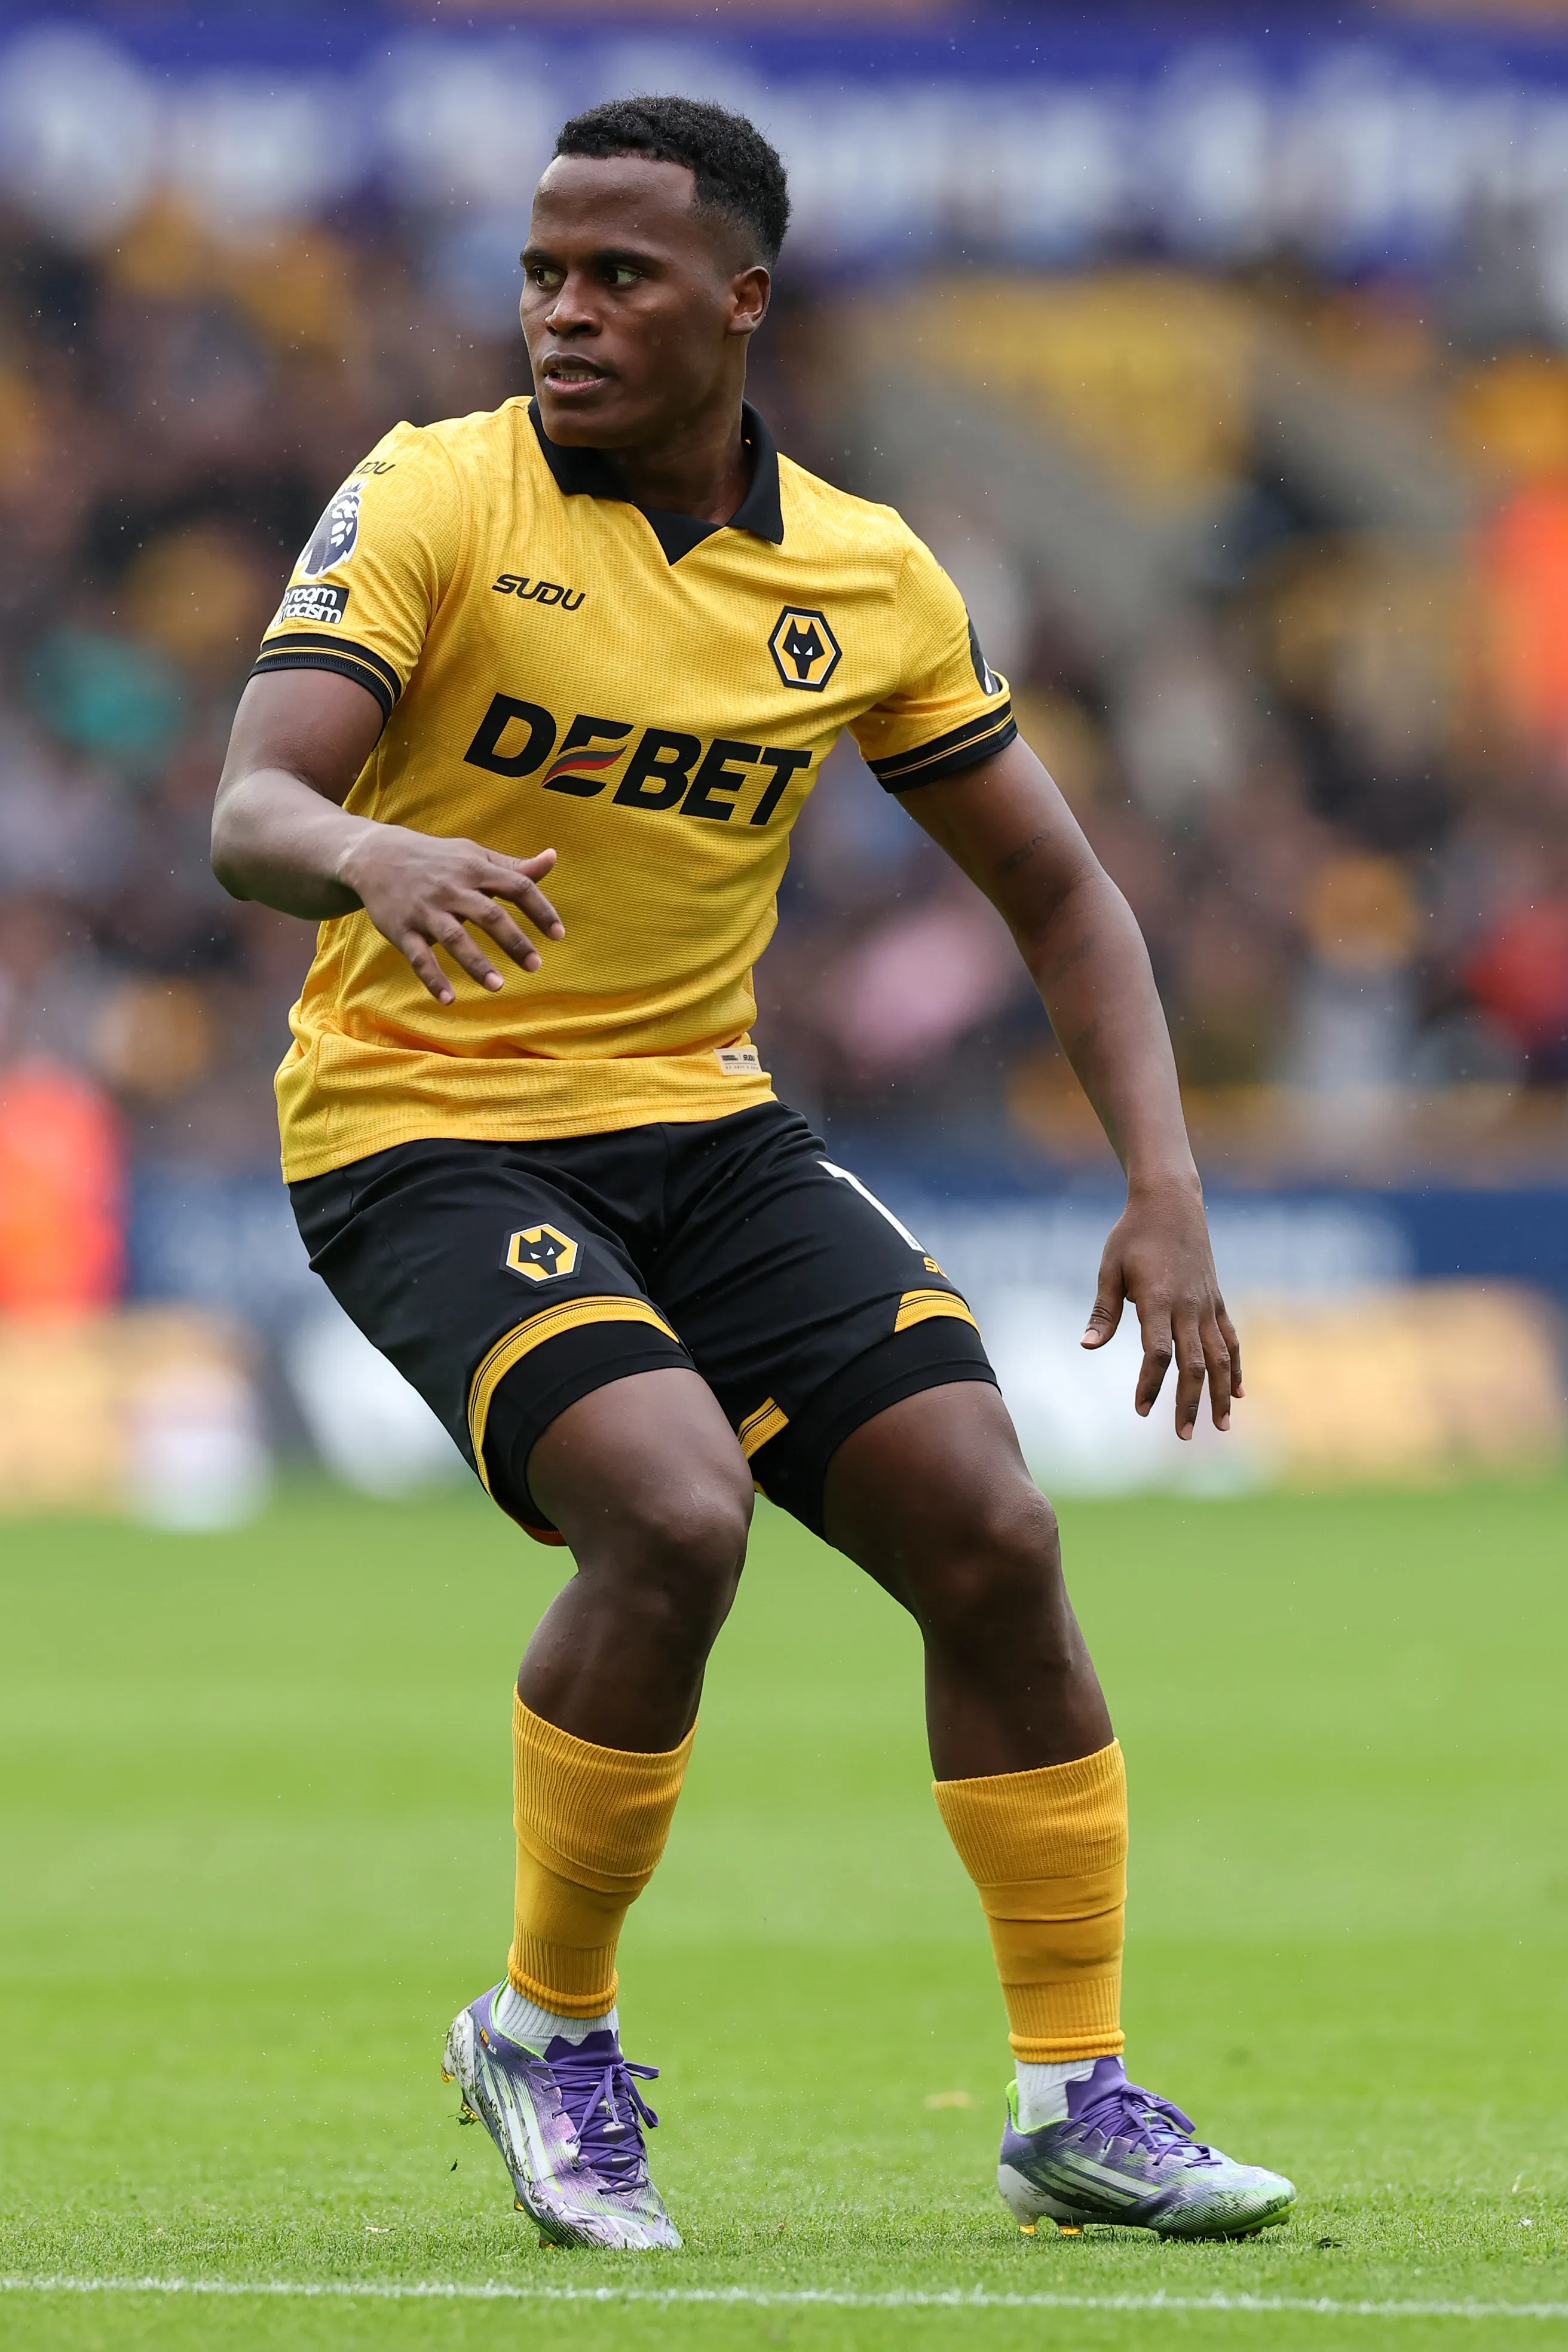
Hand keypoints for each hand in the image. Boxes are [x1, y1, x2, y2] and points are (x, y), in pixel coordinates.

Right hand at [336, 824, 564, 1003]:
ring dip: (477, 964)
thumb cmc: (438, 859)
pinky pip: (419, 957)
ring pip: (455, 938)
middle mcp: (452, 888)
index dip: (541, 910)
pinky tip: (449, 1000)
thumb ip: (514, 866)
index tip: (558, 935)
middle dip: (514, 941)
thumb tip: (553, 858)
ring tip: (498, 986)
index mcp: (475, 869)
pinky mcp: (402, 929)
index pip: (517, 886)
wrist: (376, 856)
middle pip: (489, 915)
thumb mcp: (475, 856)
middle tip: (535, 966)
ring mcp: (426, 910)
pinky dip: (433, 979)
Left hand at [1081, 1175, 1241, 1438]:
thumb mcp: (1110, 1268)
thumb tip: (1086, 1346)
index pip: (1157, 1353)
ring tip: (1221, 1427)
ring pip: (1220, 1357)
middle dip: (1190, 1402)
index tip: (1142, 1410)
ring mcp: (1207, 1305)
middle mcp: (1189, 1306)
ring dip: (1221, 1393)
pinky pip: (1231, 1339)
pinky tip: (1238, 1393)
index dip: (1150, 1383)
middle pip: (1194, 1364)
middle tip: (1184, 1436)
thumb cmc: (1132, 1235)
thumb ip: (1103, 1311)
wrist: (1171, 1202)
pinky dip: (1235, 1367)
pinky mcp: (1217, 1300)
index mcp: (1158, 1300)